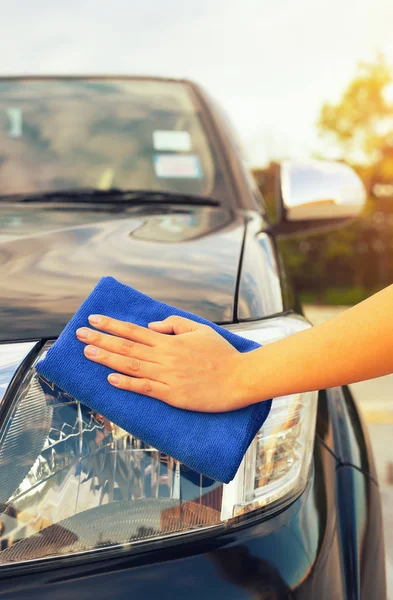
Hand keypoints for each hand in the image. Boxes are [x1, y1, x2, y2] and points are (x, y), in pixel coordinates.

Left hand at [76, 315, 250, 411]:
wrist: (240, 379)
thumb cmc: (222, 354)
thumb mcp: (200, 329)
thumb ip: (174, 324)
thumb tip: (151, 325)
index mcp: (170, 341)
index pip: (134, 331)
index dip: (111, 325)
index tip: (93, 319)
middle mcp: (165, 357)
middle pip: (126, 347)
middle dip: (100, 339)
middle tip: (78, 334)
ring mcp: (167, 377)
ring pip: (130, 366)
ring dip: (107, 359)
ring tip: (87, 352)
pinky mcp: (172, 395)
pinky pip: (145, 388)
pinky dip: (126, 384)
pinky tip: (109, 380)